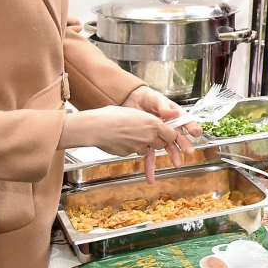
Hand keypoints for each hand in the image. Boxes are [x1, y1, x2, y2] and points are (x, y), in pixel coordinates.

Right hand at [60, 106, 183, 182]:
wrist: (96, 127)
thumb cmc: (113, 116)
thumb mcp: (135, 113)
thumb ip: (148, 120)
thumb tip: (155, 123)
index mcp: (153, 124)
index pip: (171, 134)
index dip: (169, 134)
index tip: (166, 133)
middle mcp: (149, 137)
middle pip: (162, 144)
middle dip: (157, 140)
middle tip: (148, 134)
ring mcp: (139, 147)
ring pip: (148, 149)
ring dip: (144, 144)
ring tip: (131, 134)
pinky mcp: (129, 154)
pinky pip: (134, 152)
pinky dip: (131, 148)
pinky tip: (122, 140)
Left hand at [122, 86, 200, 180]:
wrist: (132, 102)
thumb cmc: (148, 98)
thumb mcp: (156, 99)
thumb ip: (164, 106)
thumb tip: (172, 113)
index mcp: (175, 116)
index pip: (186, 121)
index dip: (192, 127)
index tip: (196, 133)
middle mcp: (170, 128)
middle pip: (179, 137)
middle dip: (185, 145)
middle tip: (189, 151)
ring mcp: (160, 136)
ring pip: (168, 147)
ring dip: (173, 156)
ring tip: (178, 164)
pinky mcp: (149, 142)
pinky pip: (150, 155)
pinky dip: (151, 166)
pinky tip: (151, 176)